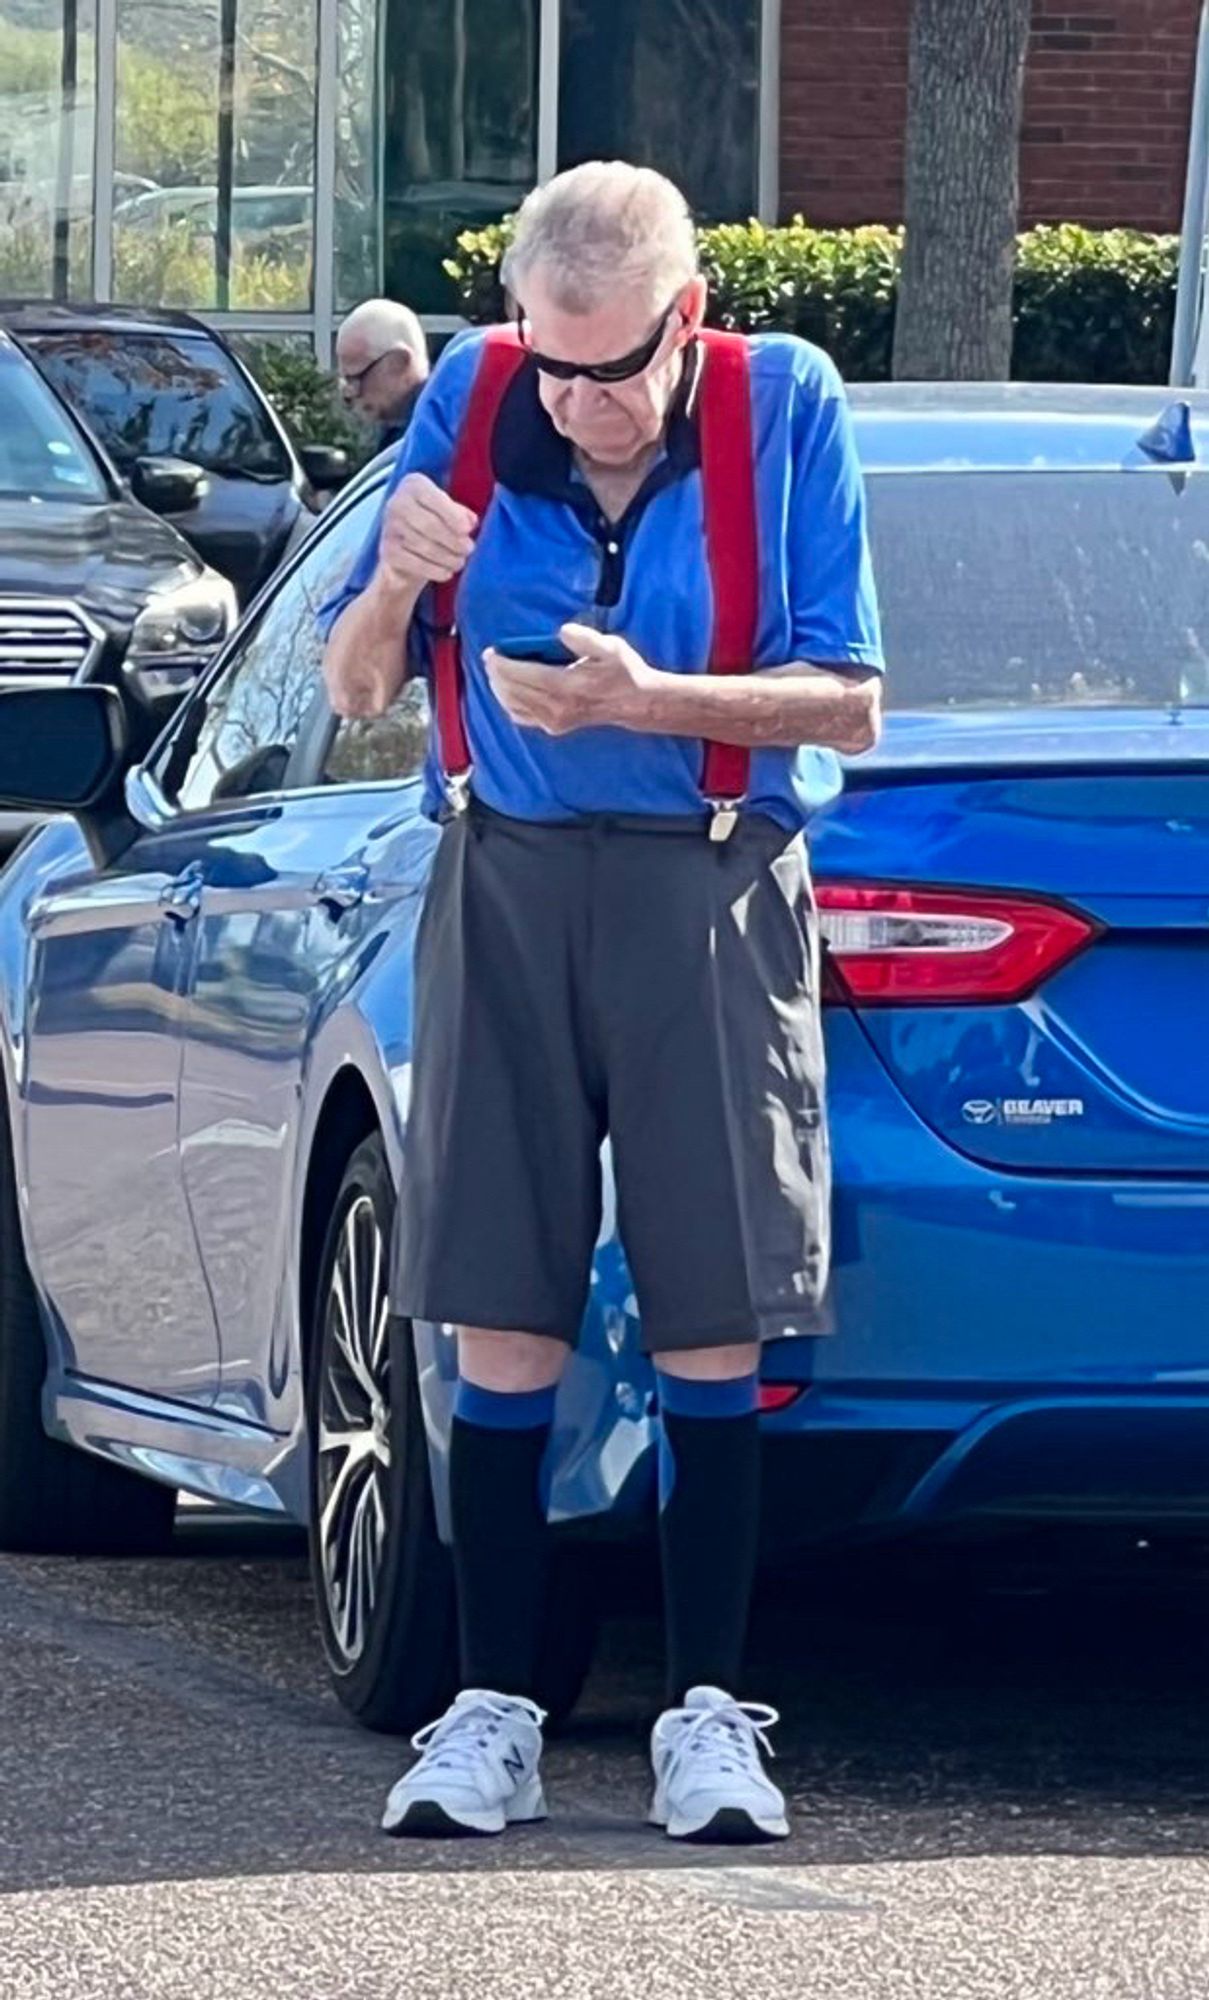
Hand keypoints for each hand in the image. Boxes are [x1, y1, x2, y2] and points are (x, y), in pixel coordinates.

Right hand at [376, 472, 476, 590]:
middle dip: (454, 540)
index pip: (434, 498)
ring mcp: (390, 528)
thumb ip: (460, 513)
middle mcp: (397, 503)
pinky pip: (416, 564)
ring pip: (425, 547)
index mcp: (414, 485)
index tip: (467, 530)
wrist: (404, 542)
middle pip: (430, 525)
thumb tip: (470, 522)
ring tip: (460, 561)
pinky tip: (447, 572)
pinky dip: (435, 570)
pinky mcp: (388, 552)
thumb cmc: (433, 519)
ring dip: (448, 557)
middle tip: (468, 549)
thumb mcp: (447, 509)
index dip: (452, 516)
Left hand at [483, 622, 660, 735]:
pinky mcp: (554, 727)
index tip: (491, 652)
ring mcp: (554, 721)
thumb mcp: (609, 647)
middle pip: (513, 691)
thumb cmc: (622, 672)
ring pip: (513, 705)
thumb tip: (561, 632)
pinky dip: (509, 704)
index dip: (502, 664)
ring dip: (499, 688)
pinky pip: (522, 717)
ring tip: (495, 673)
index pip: (522, 675)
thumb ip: (583, 638)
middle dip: (496, 674)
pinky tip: (506, 692)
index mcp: (566, 686)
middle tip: (490, 658)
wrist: (635, 703)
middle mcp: (557, 707)